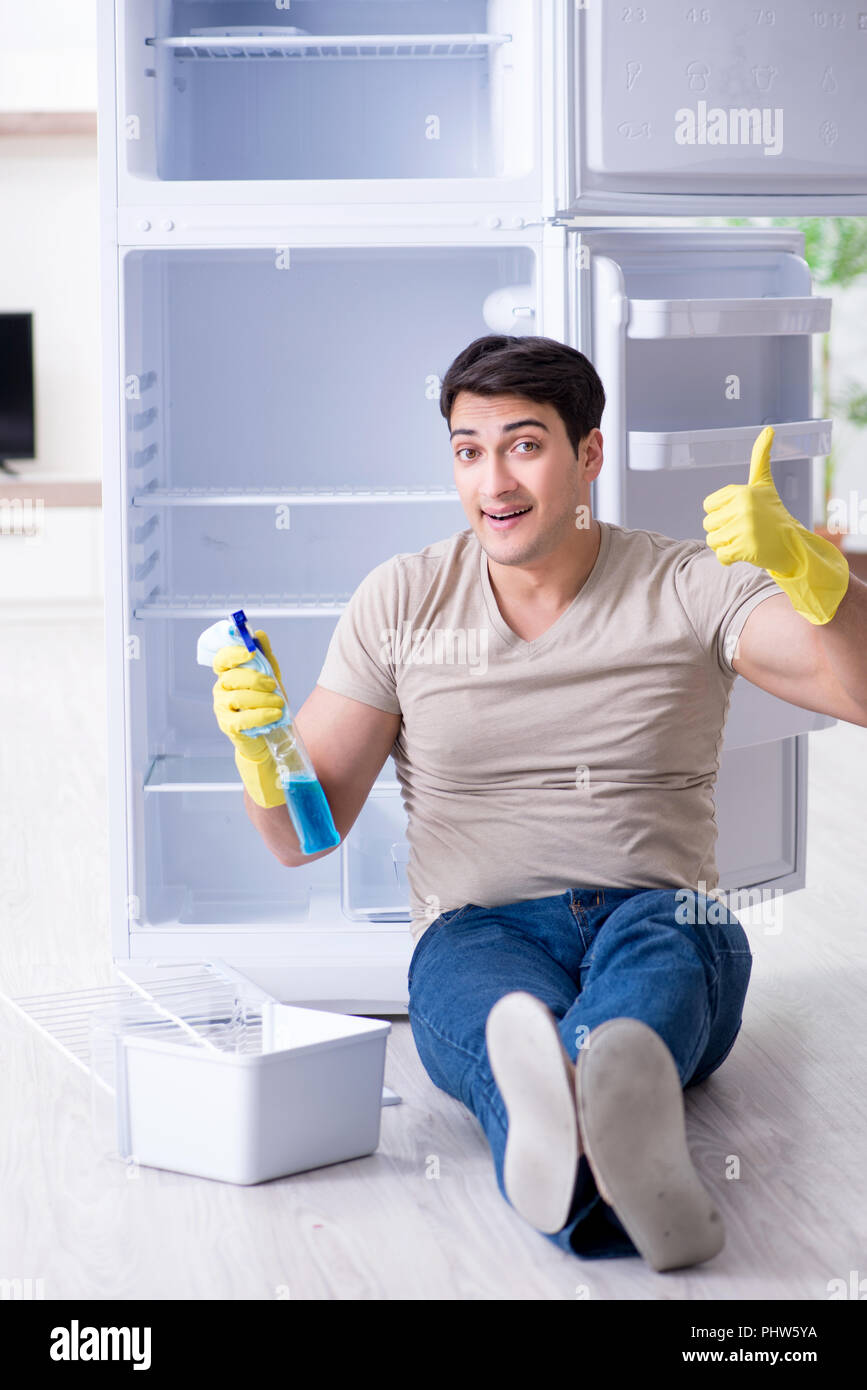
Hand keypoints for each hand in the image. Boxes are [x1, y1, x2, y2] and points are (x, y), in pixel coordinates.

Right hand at [212, 629, 284, 761]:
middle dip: (255, 679)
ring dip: (263, 699)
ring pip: (238, 698)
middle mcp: (220, 689)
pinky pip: (243, 719)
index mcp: (228, 673)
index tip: (250, 650)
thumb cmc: (266, 701)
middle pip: (232, 677)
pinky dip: (262, 715)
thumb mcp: (270, 676)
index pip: (222, 659)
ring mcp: (222, 708)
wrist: (270, 732)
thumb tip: (260, 634)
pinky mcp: (228, 726)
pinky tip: (275, 715)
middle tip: (273, 685)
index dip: (233, 652)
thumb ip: (265, 656)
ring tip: (280, 703)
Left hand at [701, 427, 806, 573]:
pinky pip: (721, 556)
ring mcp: (744, 529)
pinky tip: (745, 552)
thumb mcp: (764, 485)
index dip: (721, 513)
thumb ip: (760, 458)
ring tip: (744, 540)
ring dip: (725, 545)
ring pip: (712, 541)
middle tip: (745, 529)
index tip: (740, 513)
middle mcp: (743, 508)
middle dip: (723, 530)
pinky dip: (729, 559)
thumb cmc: (774, 514)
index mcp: (742, 491)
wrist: (793, 545)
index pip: (708, 506)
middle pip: (708, 524)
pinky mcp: (745, 549)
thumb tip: (769, 429)